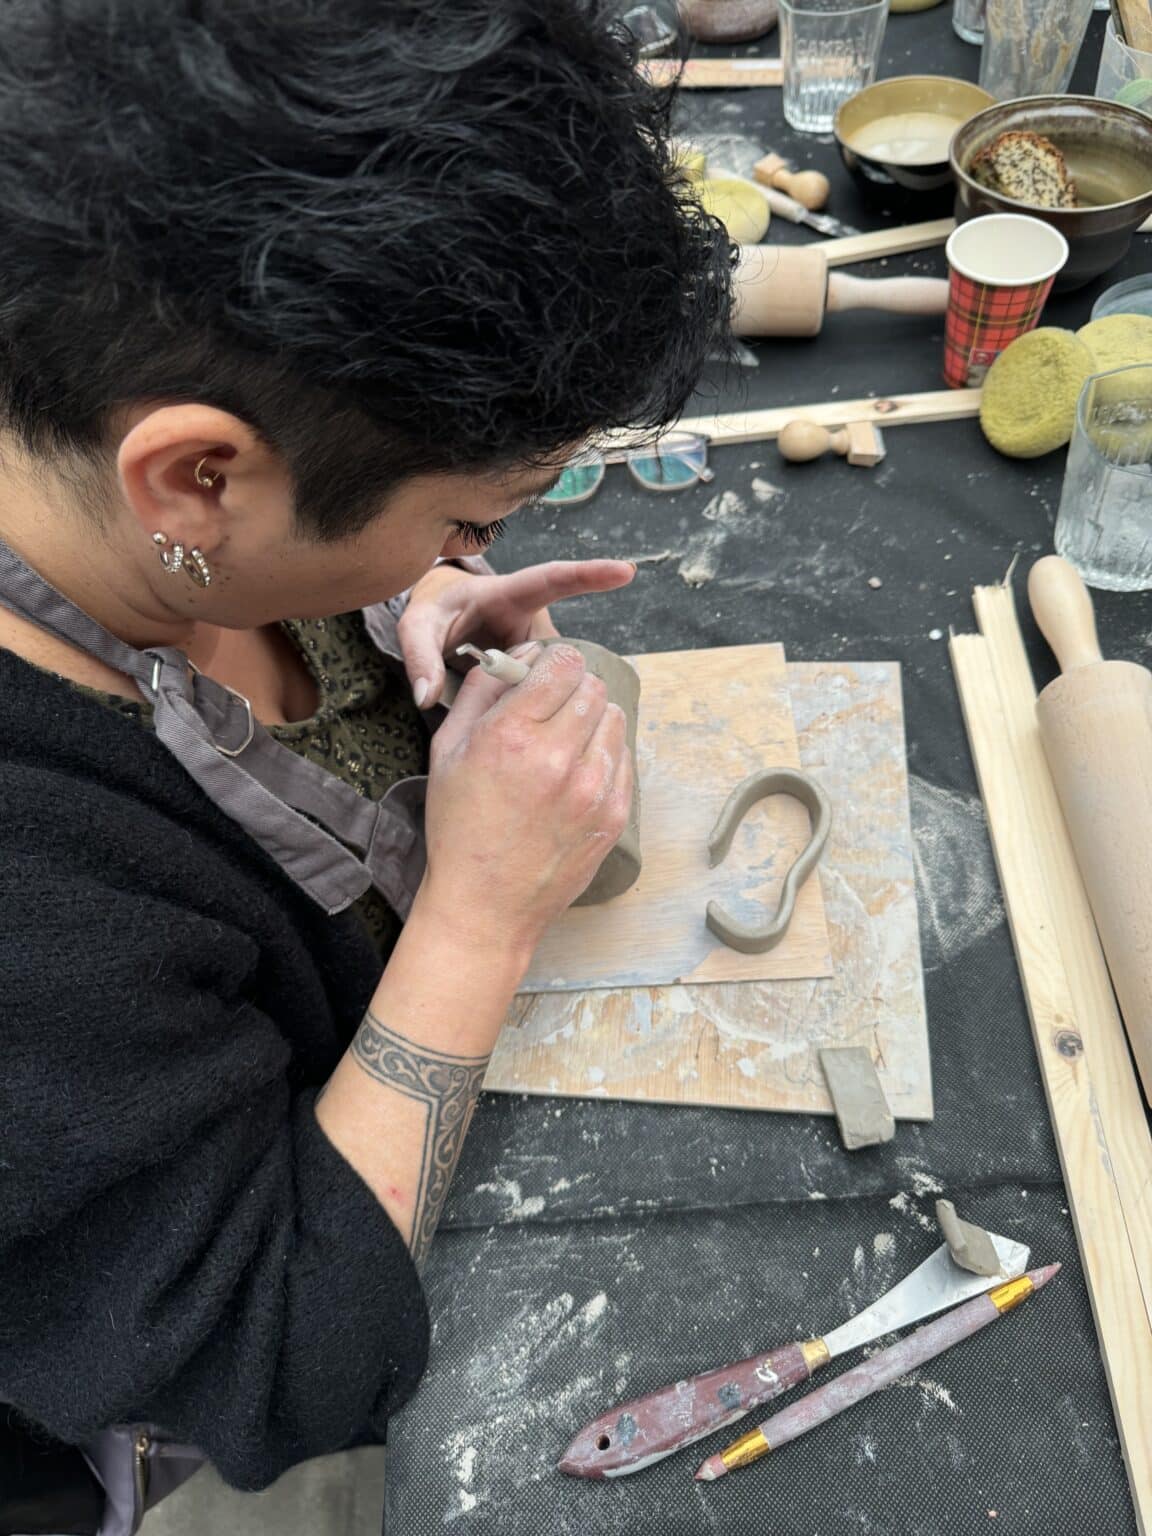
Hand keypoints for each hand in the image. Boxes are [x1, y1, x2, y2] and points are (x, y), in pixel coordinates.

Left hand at [398, 559, 634, 707]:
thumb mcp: (415, 629)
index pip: (553, 579)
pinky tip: (513, 713)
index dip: (589, 575)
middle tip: (491, 682)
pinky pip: (547, 687)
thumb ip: (419, 657)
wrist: (441, 619)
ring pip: (553, 676)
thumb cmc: (433, 614)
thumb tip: (426, 697)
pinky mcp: (542, 666)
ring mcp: (541, 642)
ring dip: (530, 694)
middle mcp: (534, 617)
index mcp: (509, 593)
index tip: (626, 571)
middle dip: (534, 678)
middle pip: (556, 651)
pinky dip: (533, 703)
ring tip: (490, 692)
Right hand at [418, 643, 632, 956]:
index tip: (543, 675)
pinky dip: (603, 755)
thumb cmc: (460, 828)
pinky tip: (575, 775)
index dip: (554, 662)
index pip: (564, 662)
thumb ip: (482, 691)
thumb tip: (516, 655)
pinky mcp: (614, 814)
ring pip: (614, 719)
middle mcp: (558, 758)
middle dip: (572, 689)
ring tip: (563, 744)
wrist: (486, 905)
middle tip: (550, 710)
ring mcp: (593, 789)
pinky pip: (624, 758)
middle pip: (593, 686)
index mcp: (512, 735)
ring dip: (591, 720)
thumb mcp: (448, 751)